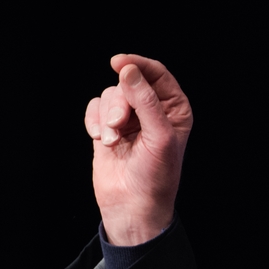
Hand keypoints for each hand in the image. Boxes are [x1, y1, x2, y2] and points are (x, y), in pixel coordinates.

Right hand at [84, 54, 192, 245]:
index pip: (157, 74)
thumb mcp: (159, 135)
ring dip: (106, 116)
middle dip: (120, 102)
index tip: (119, 63)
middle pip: (128, 83)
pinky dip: (93, 120)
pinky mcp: (107, 128)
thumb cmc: (156, 175)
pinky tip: (100, 138)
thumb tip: (129, 70)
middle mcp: (152, 110)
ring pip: (109, 95)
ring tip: (112, 140)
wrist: (133, 206)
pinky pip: (94, 108)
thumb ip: (145, 101)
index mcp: (174, 108)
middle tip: (119, 125)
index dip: (138, 65)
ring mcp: (129, 119)